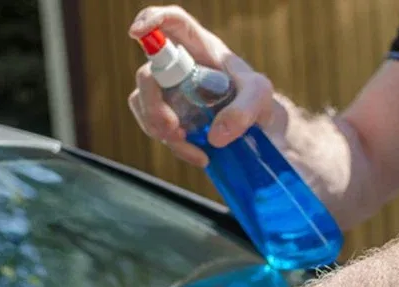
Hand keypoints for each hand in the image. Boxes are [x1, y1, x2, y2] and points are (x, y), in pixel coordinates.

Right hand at [128, 5, 275, 166]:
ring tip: (188, 143)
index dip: (152, 20)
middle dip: (152, 103)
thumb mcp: (261, 97)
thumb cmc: (259, 102)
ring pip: (141, 103)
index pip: (172, 24)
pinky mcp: (169, 119)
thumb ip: (244, 110)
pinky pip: (155, 128)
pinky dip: (174, 146)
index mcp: (201, 49)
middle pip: (147, 74)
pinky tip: (199, 155)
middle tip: (172, 128)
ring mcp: (169, 95)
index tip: (137, 32)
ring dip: (157, 127)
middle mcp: (179, 69)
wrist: (260, 133)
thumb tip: (215, 135)